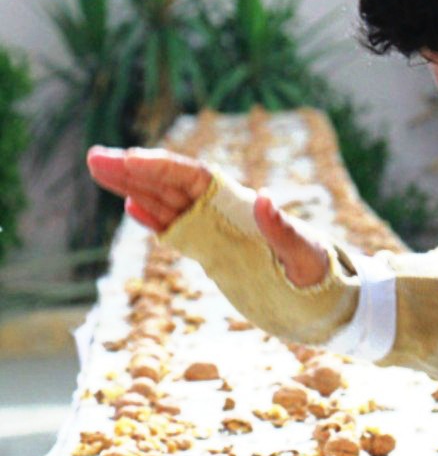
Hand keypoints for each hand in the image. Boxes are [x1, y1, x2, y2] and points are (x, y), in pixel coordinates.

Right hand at [86, 146, 328, 286]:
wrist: (325, 297)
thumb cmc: (319, 274)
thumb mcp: (305, 255)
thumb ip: (282, 230)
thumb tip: (264, 199)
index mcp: (243, 207)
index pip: (196, 178)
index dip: (163, 168)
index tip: (129, 159)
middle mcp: (226, 213)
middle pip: (173, 184)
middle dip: (135, 170)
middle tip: (94, 157)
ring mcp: (217, 231)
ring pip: (168, 203)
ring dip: (135, 188)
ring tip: (100, 172)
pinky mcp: (214, 252)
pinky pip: (179, 231)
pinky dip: (155, 219)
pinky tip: (133, 208)